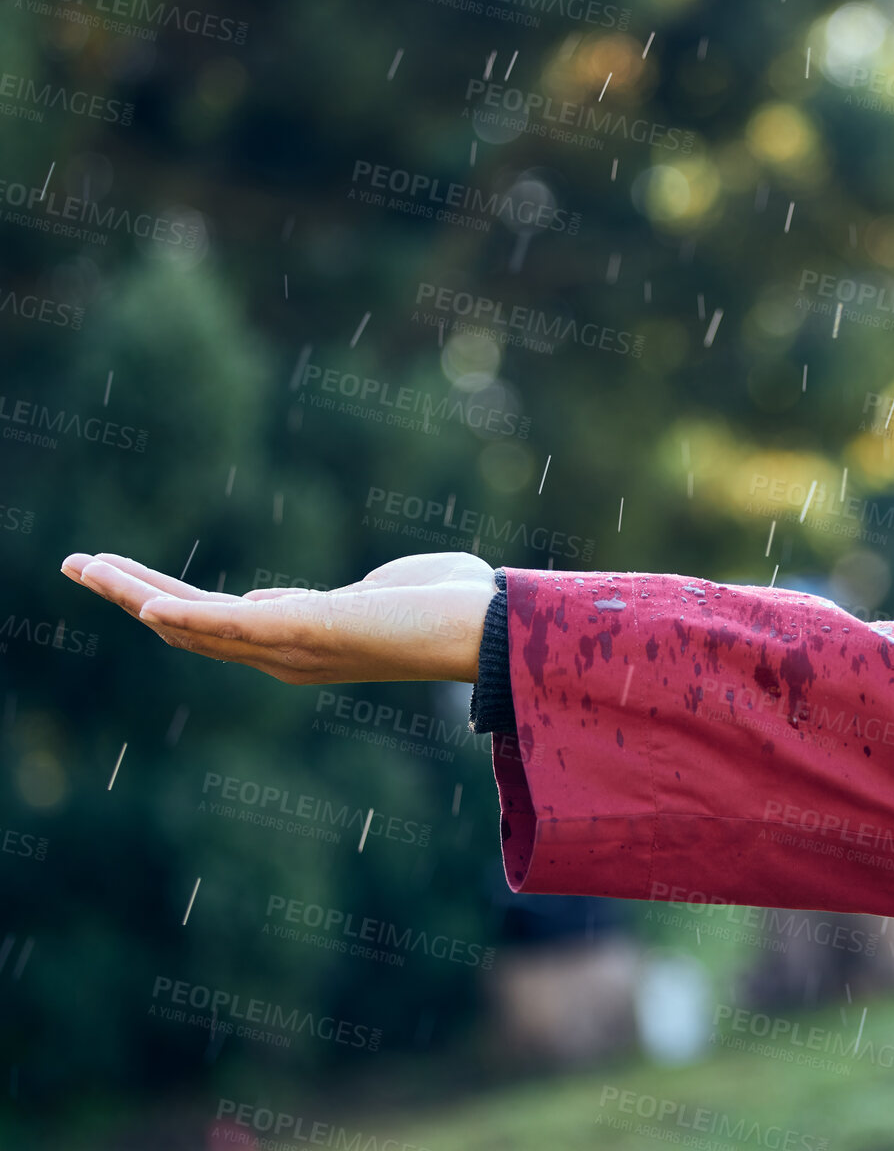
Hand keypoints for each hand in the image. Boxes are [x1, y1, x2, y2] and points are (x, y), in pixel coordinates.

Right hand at [60, 551, 496, 684]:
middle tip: (78, 565)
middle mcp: (287, 654)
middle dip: (130, 593)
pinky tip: (142, 602)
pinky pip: (230, 625)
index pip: (218, 624)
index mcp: (302, 642)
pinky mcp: (305, 630)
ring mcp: (291, 647)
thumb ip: (333, 599)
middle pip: (189, 625)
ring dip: (134, 592)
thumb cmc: (450, 604)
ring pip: (193, 623)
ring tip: (84, 566)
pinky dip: (184, 615)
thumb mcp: (374, 597)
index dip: (170, 605)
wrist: (488, 626)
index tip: (133, 586)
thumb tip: (288, 598)